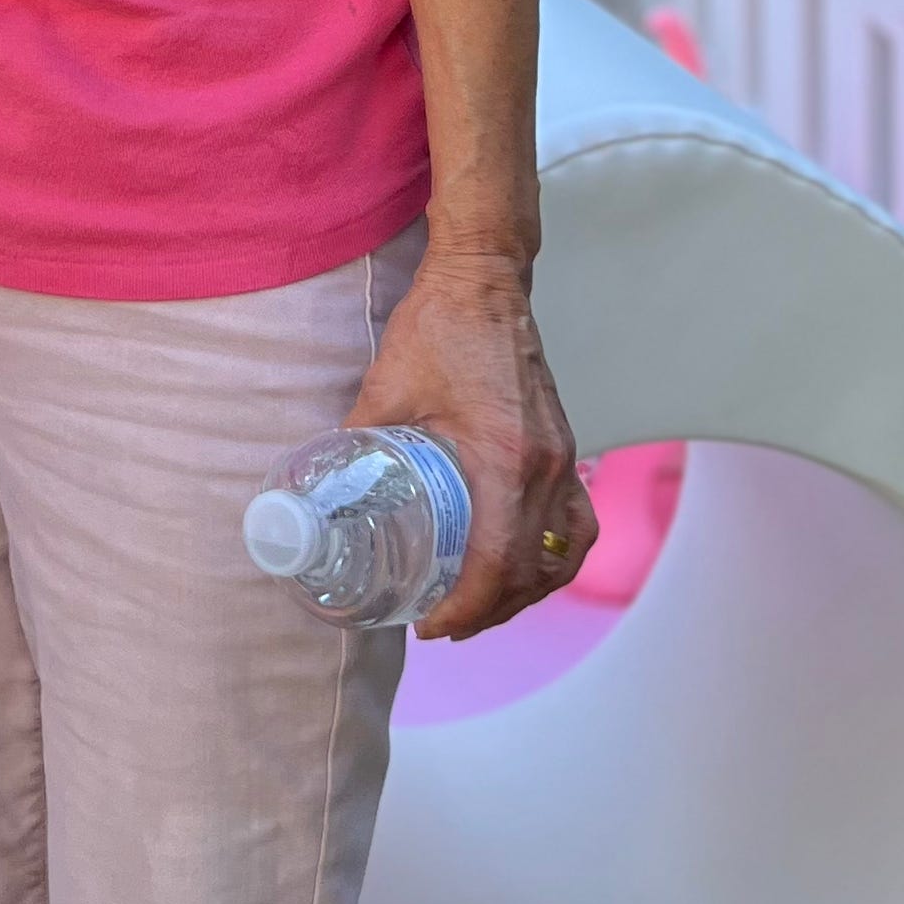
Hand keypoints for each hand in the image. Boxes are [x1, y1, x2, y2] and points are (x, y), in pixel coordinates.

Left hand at [349, 244, 593, 638]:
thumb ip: (358, 441)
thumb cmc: (440, 326)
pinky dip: (554, 554)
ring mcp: (563, 457)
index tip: (431, 626)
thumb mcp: (387, 388)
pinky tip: (524, 563)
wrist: (484, 277)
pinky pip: (575, 520)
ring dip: (527, 589)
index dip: (467, 607)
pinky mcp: (563, 445)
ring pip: (563, 551)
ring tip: (483, 604)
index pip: (498, 563)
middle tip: (445, 624)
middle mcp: (546, 467)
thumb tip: (327, 491)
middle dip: (490, 610)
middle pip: (533, 570)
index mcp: (505, 458)